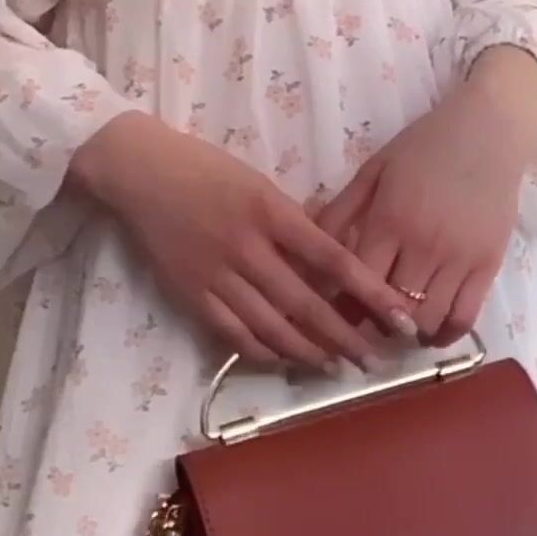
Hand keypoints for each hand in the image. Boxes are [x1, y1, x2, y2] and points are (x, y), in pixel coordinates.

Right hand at [69, 114, 419, 372]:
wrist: (139, 173)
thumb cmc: (204, 169)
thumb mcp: (258, 182)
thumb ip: (291, 222)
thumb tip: (330, 261)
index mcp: (269, 211)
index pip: (330, 258)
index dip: (367, 291)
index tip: (397, 315)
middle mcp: (246, 246)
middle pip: (305, 303)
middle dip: (344, 336)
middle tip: (374, 359)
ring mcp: (216, 274)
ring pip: (271, 327)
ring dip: (308, 352)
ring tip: (336, 365)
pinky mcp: (191, 294)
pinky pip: (234, 334)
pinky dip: (264, 351)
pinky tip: (286, 358)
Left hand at [316, 67, 536, 347]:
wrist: (489, 130)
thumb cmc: (424, 146)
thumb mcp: (373, 170)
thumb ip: (340, 211)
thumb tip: (306, 250)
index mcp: (389, 220)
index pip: (358, 282)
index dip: (342, 306)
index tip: (332, 314)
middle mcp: (424, 245)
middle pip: (391, 310)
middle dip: (371, 325)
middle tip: (361, 327)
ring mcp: (460, 258)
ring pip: (427, 320)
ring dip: (407, 333)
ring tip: (394, 328)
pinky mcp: (489, 265)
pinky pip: (465, 317)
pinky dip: (444, 334)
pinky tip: (430, 332)